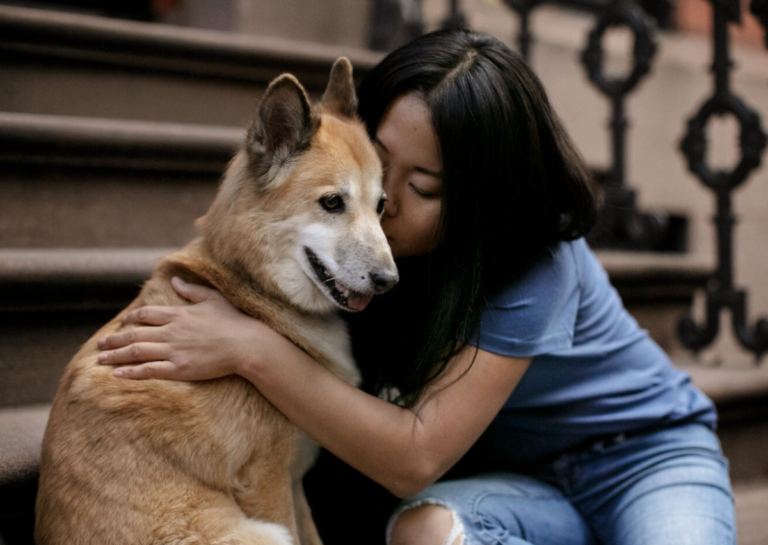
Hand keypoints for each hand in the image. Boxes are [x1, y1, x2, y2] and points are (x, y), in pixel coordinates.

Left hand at [97, 277, 264, 380]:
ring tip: (100, 360)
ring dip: (116, 356)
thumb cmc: (233, 321)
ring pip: (137, 352)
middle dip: (114, 340)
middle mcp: (171, 331)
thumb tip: (175, 280)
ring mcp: (174, 350)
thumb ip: (191, 290)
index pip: (146, 314)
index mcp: (179, 314)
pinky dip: (131, 372)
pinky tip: (117, 374)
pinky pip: (149, 370)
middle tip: (99, 346)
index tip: (121, 323)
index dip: (131, 318)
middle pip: (135, 334)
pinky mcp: (179, 368)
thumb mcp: (213, 299)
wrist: (246, 344)